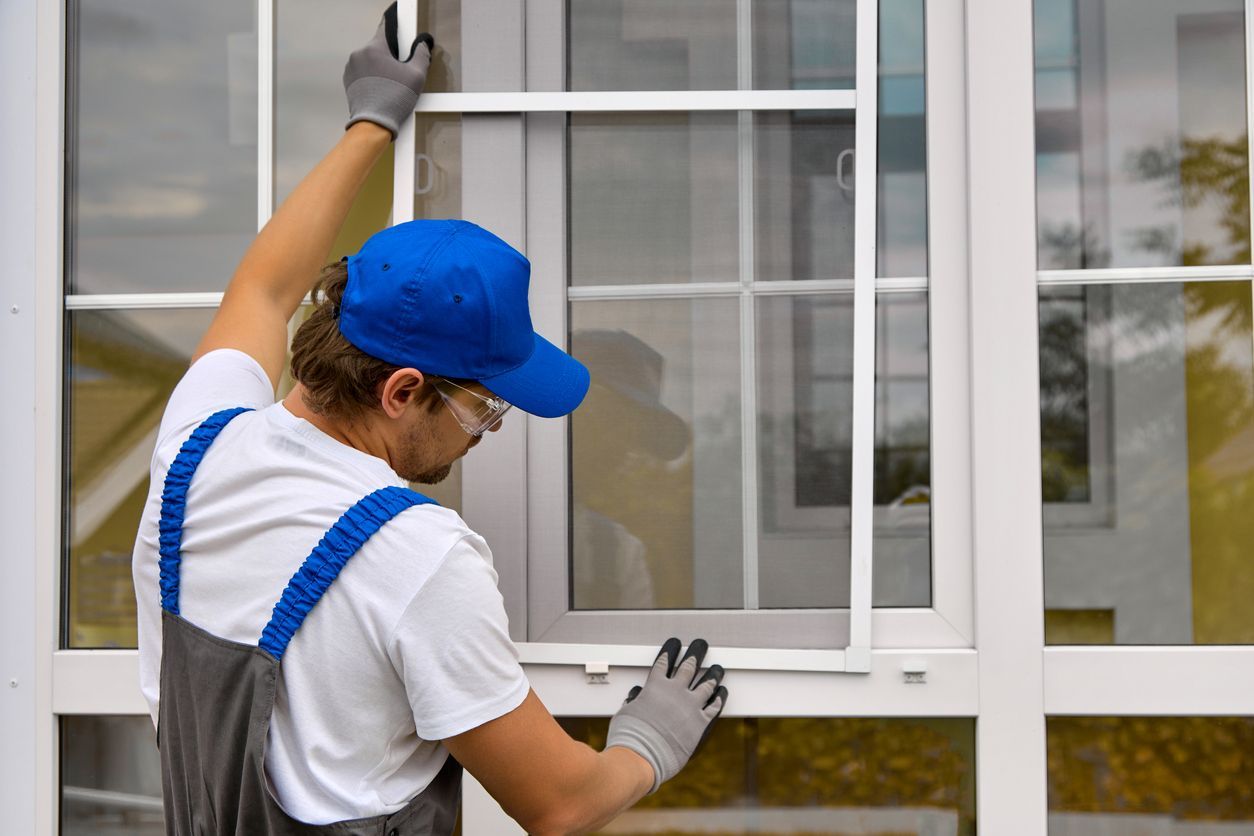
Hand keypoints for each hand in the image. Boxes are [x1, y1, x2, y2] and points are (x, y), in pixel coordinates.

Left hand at [343, 2, 433, 137]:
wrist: (374, 124)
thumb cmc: (392, 101)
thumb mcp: (417, 76)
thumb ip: (421, 55)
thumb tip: (422, 44)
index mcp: (375, 48)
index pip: (385, 26)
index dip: (394, 24)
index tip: (397, 20)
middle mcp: (360, 54)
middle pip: (379, 47)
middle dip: (390, 56)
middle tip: (400, 72)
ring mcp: (352, 67)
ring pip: (371, 59)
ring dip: (380, 67)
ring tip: (390, 84)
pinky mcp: (348, 79)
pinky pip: (362, 71)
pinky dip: (371, 76)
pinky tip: (381, 88)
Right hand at [605, 638, 727, 792]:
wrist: (642, 755)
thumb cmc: (630, 736)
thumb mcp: (625, 713)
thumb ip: (633, 703)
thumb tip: (634, 698)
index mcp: (655, 686)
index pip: (663, 662)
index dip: (669, 651)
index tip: (675, 644)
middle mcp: (675, 691)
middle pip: (689, 666)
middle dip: (696, 654)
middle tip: (701, 646)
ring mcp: (690, 705)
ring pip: (706, 684)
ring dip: (713, 675)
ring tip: (718, 668)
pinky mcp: (700, 722)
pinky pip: (713, 706)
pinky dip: (719, 698)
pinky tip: (721, 693)